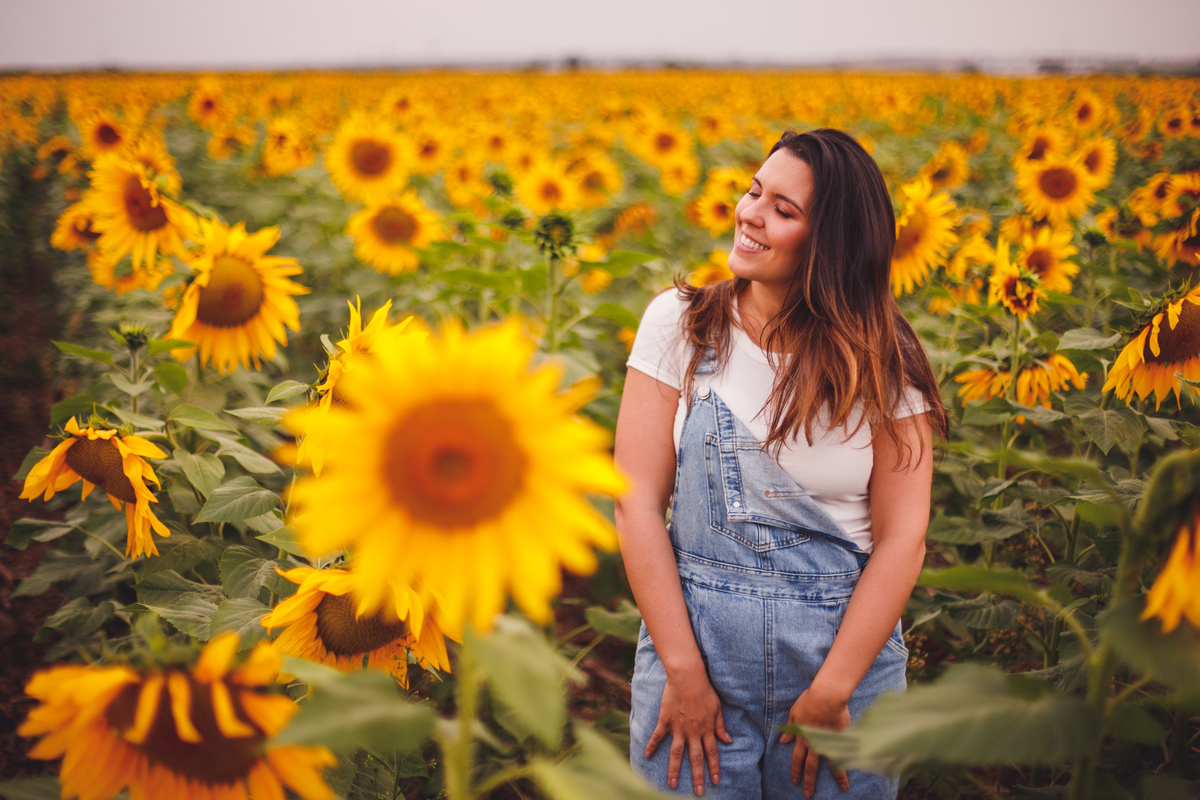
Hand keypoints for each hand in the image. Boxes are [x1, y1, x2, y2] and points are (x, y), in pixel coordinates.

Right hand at [644, 670, 732, 795]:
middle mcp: (693, 732)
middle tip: (699, 792)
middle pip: (695, 758)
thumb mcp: (717, 708)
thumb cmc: (704, 690)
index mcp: (706, 729)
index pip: (712, 753)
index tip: (715, 781)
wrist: (688, 676)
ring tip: (672, 785)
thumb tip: (728, 741)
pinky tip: (646, 757)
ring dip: (674, 770)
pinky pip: (658, 736)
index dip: (714, 768)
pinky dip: (652, 746)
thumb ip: (720, 725)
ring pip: (676, 753)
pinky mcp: (666, 720)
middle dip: (697, 777)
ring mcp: (678, 727)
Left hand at [779, 686, 850, 797]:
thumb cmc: (809, 700)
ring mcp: (829, 741)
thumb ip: (790, 728)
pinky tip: (857, 769)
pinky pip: (846, 752)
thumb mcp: (794, 712)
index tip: (795, 782)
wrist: (827, 696)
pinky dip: (852, 760)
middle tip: (808, 794)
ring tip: (844, 789)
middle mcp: (814, 743)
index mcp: (802, 737)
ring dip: (838, 777)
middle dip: (809, 782)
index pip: (796, 759)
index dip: (795, 771)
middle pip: (811, 767)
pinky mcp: (842, 737)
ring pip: (832, 763)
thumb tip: (783, 740)